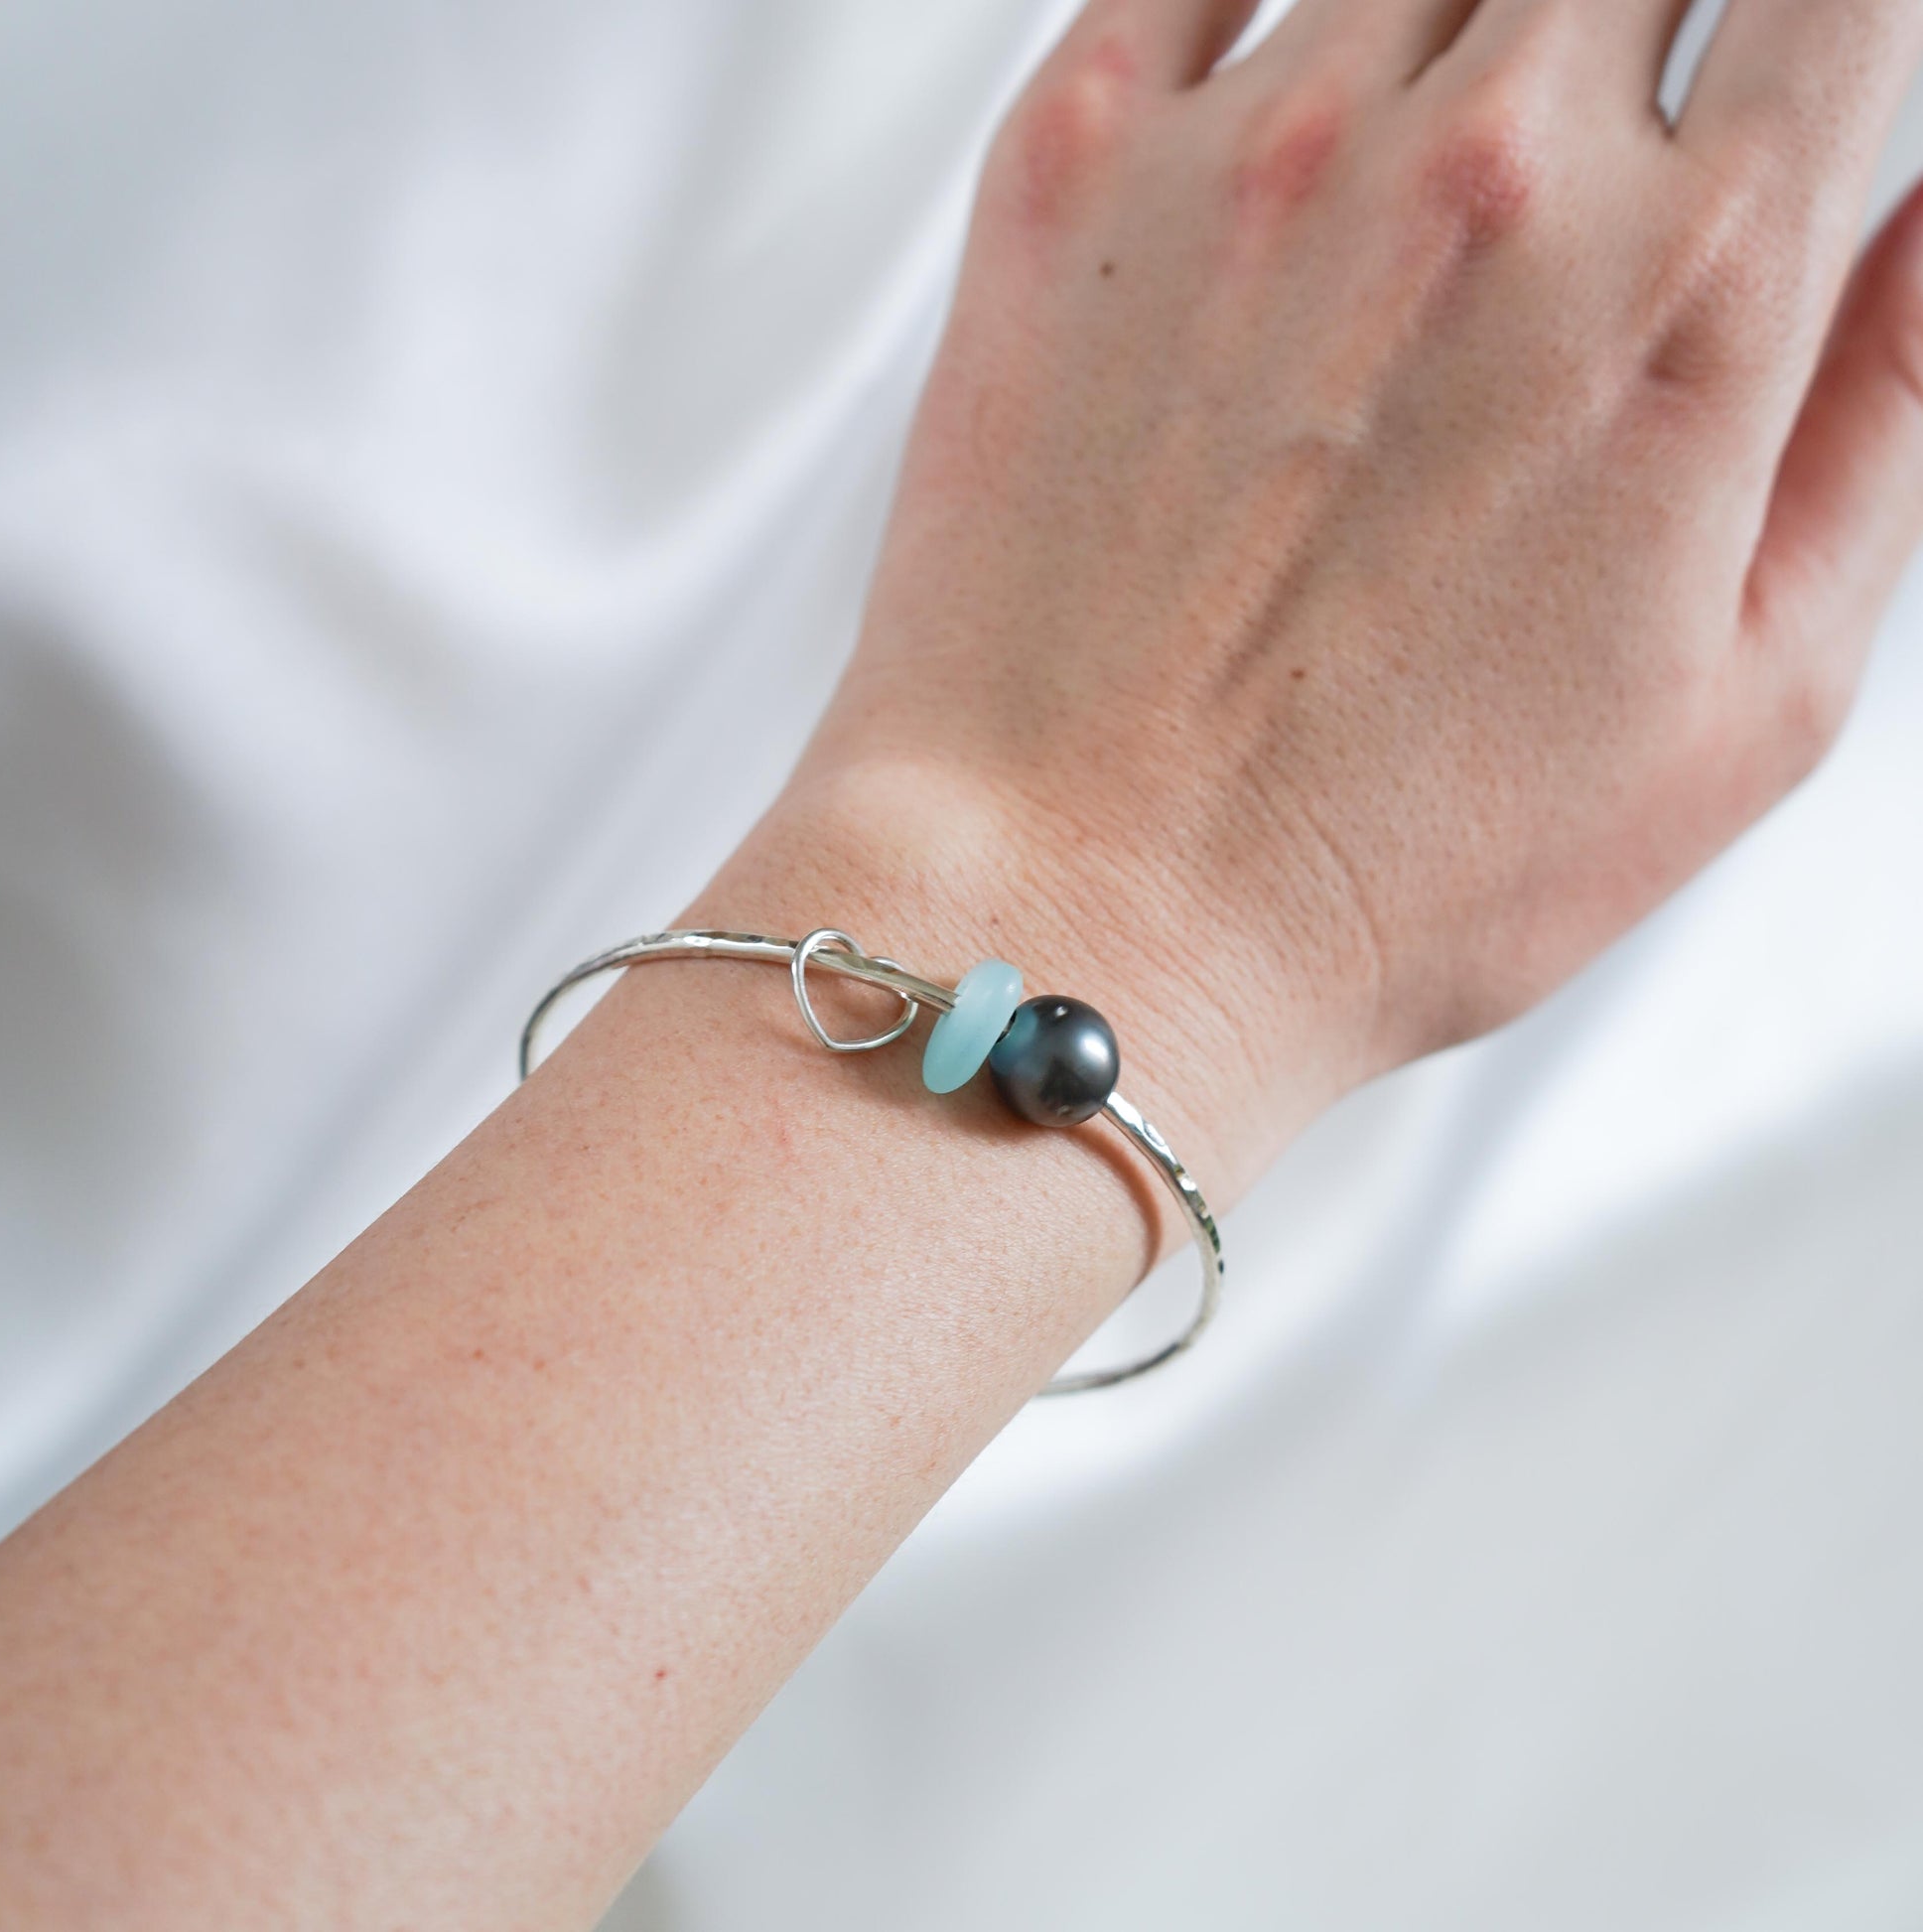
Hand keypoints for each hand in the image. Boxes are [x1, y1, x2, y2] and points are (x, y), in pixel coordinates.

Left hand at [708, 0, 1922, 1203]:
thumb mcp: (1747, 706)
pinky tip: (1297, 104)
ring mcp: (1257, 152)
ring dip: (1464, 17)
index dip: (1821, 12)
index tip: (1784, 54)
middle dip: (1646, 14)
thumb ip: (1884, 413)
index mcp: (1685, 288)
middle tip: (1596, 130)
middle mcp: (1483, 175)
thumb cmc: (1381, 867)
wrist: (1084, 907)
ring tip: (1436, 175)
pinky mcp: (1067, 174)